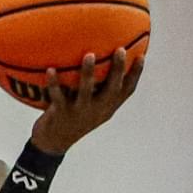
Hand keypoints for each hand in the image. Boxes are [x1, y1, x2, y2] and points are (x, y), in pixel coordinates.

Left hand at [30, 49, 144, 155]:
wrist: (55, 142)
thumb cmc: (73, 116)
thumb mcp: (89, 104)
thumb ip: (97, 86)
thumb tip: (98, 55)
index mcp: (107, 107)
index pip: (126, 91)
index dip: (135, 75)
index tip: (142, 56)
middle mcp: (97, 110)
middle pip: (112, 90)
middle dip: (118, 70)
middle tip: (120, 50)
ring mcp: (80, 113)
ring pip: (86, 92)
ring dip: (88, 73)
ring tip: (89, 55)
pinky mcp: (62, 115)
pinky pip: (58, 97)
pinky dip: (54, 84)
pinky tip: (50, 70)